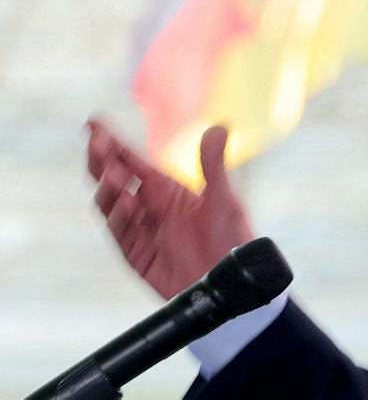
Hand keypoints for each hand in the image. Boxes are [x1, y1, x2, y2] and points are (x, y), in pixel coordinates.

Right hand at [87, 120, 254, 299]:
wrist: (231, 283)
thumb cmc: (232, 238)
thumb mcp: (224, 198)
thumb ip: (214, 165)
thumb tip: (220, 126)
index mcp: (166, 189)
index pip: (133, 160)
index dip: (113, 142)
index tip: (94, 123)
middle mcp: (149, 207)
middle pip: (114, 178)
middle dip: (102, 160)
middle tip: (98, 145)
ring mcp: (140, 230)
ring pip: (110, 203)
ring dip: (109, 187)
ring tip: (116, 175)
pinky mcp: (136, 255)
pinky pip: (121, 233)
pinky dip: (120, 216)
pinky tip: (126, 202)